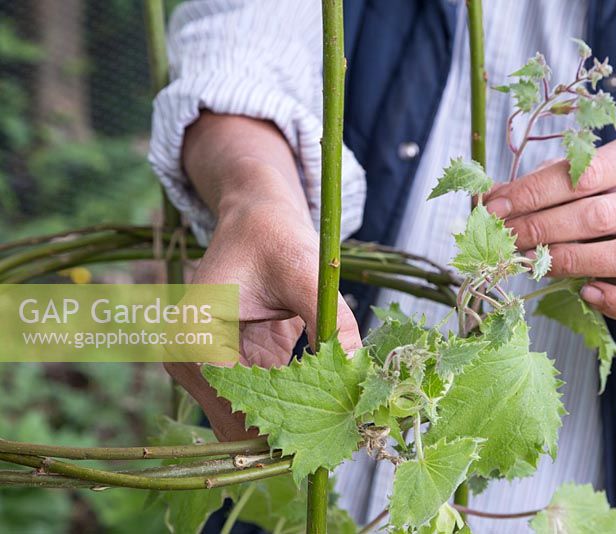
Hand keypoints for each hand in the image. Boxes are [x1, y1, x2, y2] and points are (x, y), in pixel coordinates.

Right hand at [166, 165, 360, 440]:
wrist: (257, 221)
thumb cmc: (275, 237)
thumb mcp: (306, 273)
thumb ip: (332, 321)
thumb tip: (359, 369)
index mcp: (195, 337)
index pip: (236, 406)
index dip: (284, 423)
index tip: (330, 429)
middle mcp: (190, 360)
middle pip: (238, 421)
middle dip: (288, 428)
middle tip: (341, 429)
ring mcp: (207, 368)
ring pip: (248, 420)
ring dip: (290, 421)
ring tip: (338, 418)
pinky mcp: (231, 368)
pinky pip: (260, 404)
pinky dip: (291, 407)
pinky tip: (327, 402)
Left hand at [484, 136, 615, 323]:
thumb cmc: (603, 200)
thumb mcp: (573, 181)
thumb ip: (537, 186)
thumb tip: (486, 199)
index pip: (584, 172)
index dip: (534, 192)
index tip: (496, 208)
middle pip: (599, 215)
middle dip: (541, 228)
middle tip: (505, 238)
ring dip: (571, 261)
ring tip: (533, 262)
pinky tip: (586, 292)